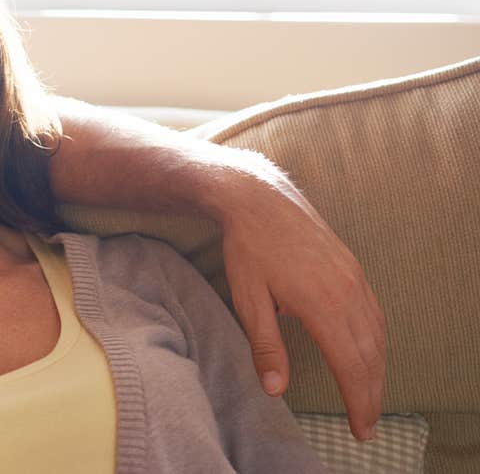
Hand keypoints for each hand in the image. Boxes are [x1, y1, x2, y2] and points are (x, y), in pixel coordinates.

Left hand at [215, 154, 385, 440]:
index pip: (349, 364)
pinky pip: (375, 313)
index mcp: (321, 304)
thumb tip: (276, 390)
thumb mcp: (247, 299)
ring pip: (377, 335)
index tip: (359, 428)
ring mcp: (354, 278)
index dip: (357, 400)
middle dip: (370, 393)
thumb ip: (265, 346)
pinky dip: (377, 342)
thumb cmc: (248, 249)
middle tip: (365, 425)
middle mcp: (347, 292)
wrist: (260, 198)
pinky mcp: (353, 268)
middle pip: (370, 355)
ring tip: (368, 397)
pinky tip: (369, 355)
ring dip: (377, 370)